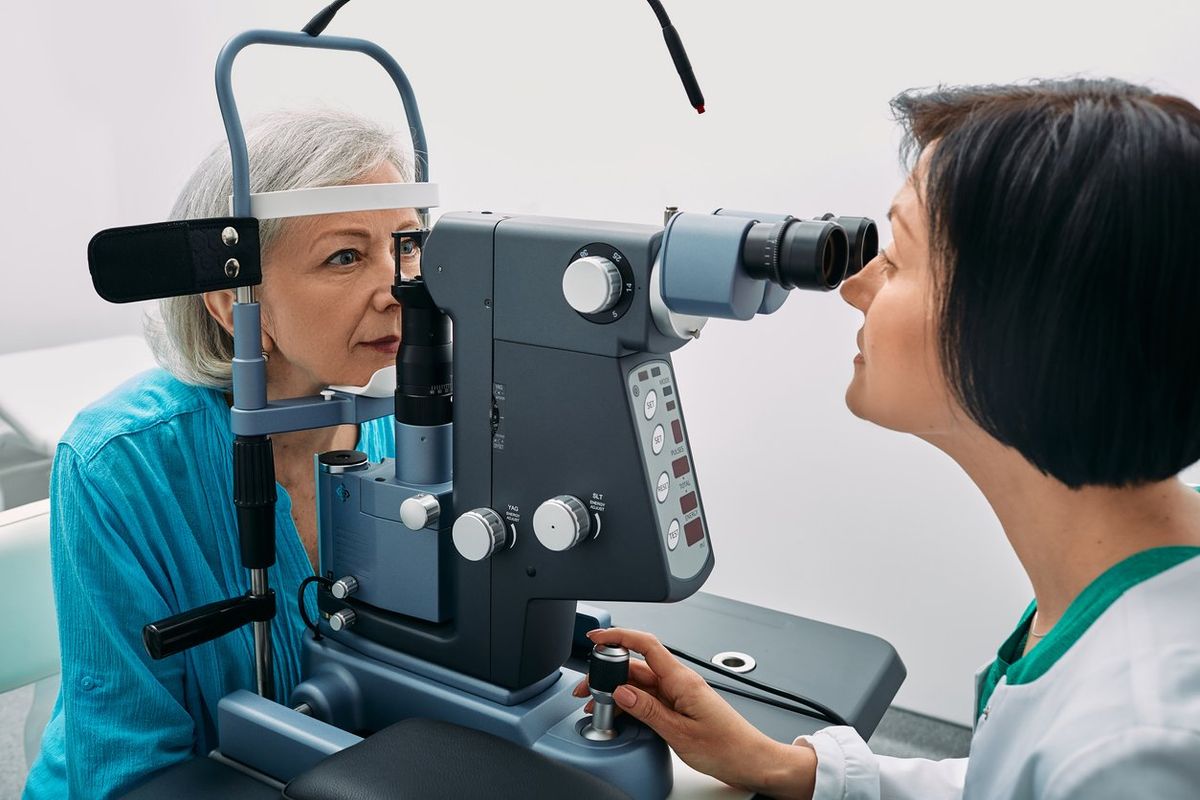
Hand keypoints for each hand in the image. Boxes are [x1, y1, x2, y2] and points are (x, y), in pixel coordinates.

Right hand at [572, 627, 816, 798]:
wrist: (751, 761)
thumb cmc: (727, 748)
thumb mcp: (680, 733)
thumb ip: (648, 710)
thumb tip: (621, 693)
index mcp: (682, 680)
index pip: (645, 645)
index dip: (619, 636)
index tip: (597, 638)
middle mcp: (680, 682)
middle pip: (637, 665)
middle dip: (608, 671)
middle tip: (587, 687)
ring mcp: (680, 694)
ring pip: (641, 683)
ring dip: (617, 690)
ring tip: (597, 704)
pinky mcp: (680, 707)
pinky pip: (650, 697)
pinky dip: (631, 702)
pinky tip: (619, 712)